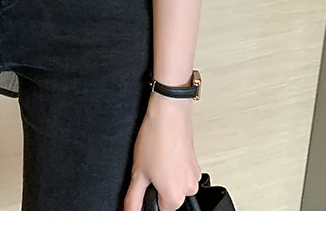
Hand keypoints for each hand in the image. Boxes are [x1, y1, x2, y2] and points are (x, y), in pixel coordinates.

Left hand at [123, 92, 201, 210]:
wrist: (169, 113)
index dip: (148, 195)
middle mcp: (189, 189)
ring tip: (157, 157)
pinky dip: (173, 166)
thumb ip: (133, 198)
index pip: (159, 209)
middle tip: (149, 167)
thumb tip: (130, 213)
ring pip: (175, 184)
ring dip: (165, 175)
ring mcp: (194, 175)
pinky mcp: (195, 163)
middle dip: (157, 185)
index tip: (145, 185)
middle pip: (169, 197)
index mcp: (175, 196)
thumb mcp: (138, 172)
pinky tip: (164, 152)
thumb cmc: (156, 137)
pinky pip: (181, 172)